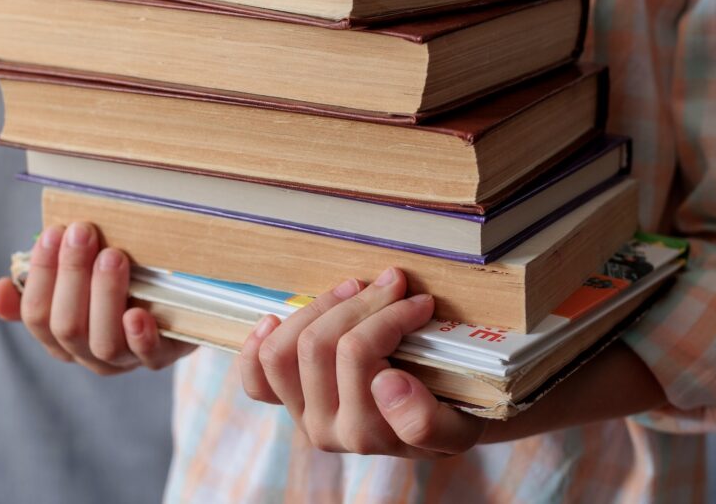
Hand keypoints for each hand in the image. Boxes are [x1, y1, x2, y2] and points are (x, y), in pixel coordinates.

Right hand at [0, 222, 193, 374]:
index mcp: (59, 335)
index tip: (53, 232)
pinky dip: (140, 336)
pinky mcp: (162, 356)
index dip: (41, 274)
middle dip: (72, 275)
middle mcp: (87, 353)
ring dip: (105, 295)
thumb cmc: (119, 280)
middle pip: (67, 327)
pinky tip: (137, 313)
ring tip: (112, 256)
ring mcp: (124, 359)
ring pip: (104, 343)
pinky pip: (149, 356)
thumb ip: (42, 280)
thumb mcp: (80, 276)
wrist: (178, 301)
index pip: (36, 314)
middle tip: (83, 232)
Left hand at [238, 267, 486, 456]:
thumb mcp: (459, 424)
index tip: (422, 303)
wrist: (440, 421)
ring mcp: (304, 417)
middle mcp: (334, 432)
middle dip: (362, 302)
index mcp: (374, 434)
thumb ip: (426, 420)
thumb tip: (386, 384)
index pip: (361, 356)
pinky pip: (256, 378)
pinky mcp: (285, 404)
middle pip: (323, 344)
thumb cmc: (452, 412)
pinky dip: (259, 345)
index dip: (390, 319)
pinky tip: (276, 319)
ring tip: (357, 288)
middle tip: (396, 282)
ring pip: (286, 351)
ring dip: (321, 308)